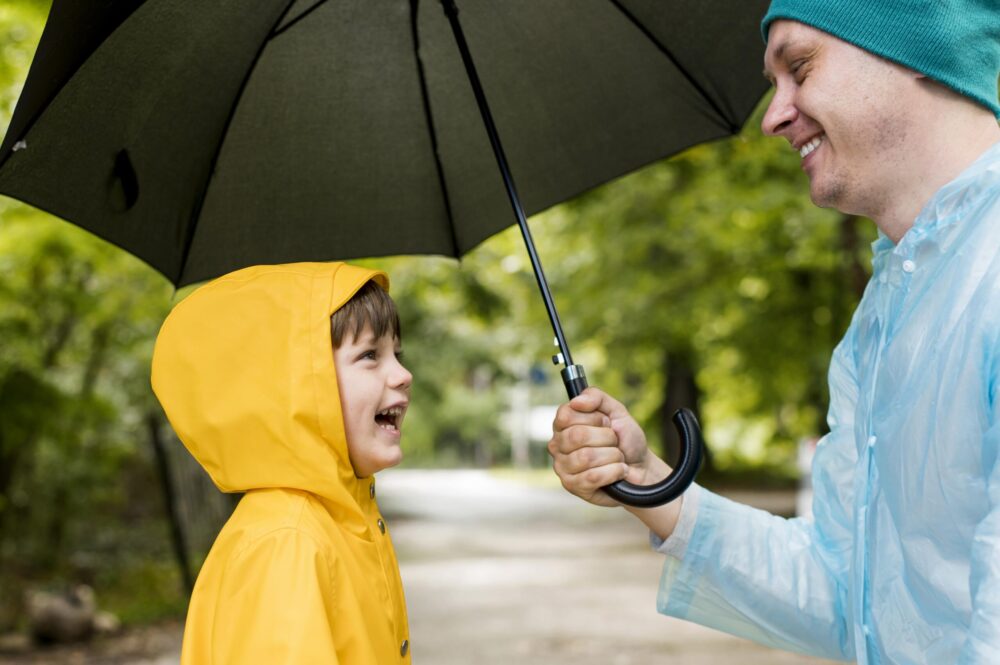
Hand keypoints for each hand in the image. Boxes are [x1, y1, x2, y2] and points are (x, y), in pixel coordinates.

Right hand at [548, 387, 661, 506]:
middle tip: (614, 442)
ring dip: (613, 456)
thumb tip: (576, 401)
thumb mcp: (616, 411)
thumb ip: (596, 397)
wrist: (641, 467)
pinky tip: (618, 471)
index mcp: (563, 424)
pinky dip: (614, 471)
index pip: (566, 415)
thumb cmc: (625, 439)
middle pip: (577, 436)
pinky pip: (592, 477)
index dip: (593, 418)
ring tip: (617, 457)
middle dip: (607, 438)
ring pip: (586, 457)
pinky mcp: (572, 486)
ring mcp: (562, 467)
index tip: (606, 423)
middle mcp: (557, 444)